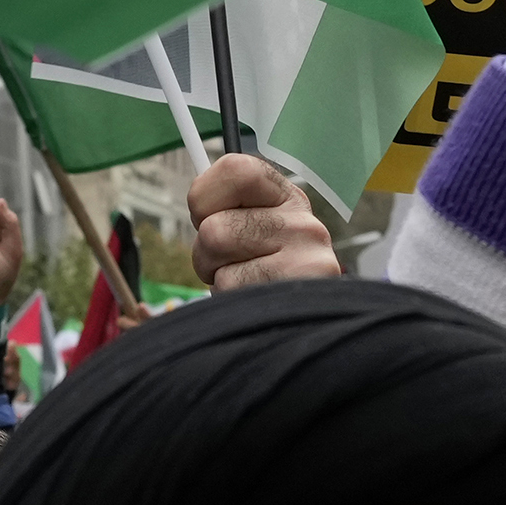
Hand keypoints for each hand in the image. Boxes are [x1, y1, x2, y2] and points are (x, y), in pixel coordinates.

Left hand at [189, 152, 341, 290]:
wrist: (303, 335)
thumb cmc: (264, 282)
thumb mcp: (249, 235)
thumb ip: (223, 211)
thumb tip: (197, 198)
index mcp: (287, 198)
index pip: (235, 168)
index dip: (206, 200)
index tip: (210, 220)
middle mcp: (304, 222)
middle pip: (214, 228)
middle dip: (207, 256)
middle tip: (233, 268)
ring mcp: (308, 255)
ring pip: (218, 253)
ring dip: (219, 279)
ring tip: (247, 287)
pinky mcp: (302, 287)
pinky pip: (231, 287)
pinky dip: (230, 303)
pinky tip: (255, 305)